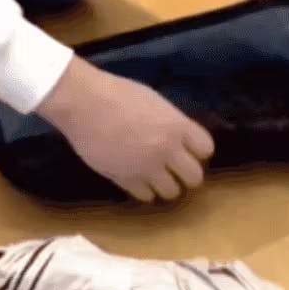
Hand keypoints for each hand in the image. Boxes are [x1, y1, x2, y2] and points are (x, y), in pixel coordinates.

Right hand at [36, 56, 214, 201]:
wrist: (83, 102)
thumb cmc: (116, 93)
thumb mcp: (154, 101)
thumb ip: (171, 122)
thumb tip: (178, 137)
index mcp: (176, 126)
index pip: (205, 149)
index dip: (197, 151)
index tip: (187, 149)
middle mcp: (167, 150)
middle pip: (194, 177)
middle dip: (186, 174)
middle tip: (174, 169)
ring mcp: (146, 167)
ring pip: (171, 192)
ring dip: (165, 185)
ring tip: (155, 177)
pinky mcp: (125, 179)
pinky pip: (145, 196)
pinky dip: (144, 190)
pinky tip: (137, 179)